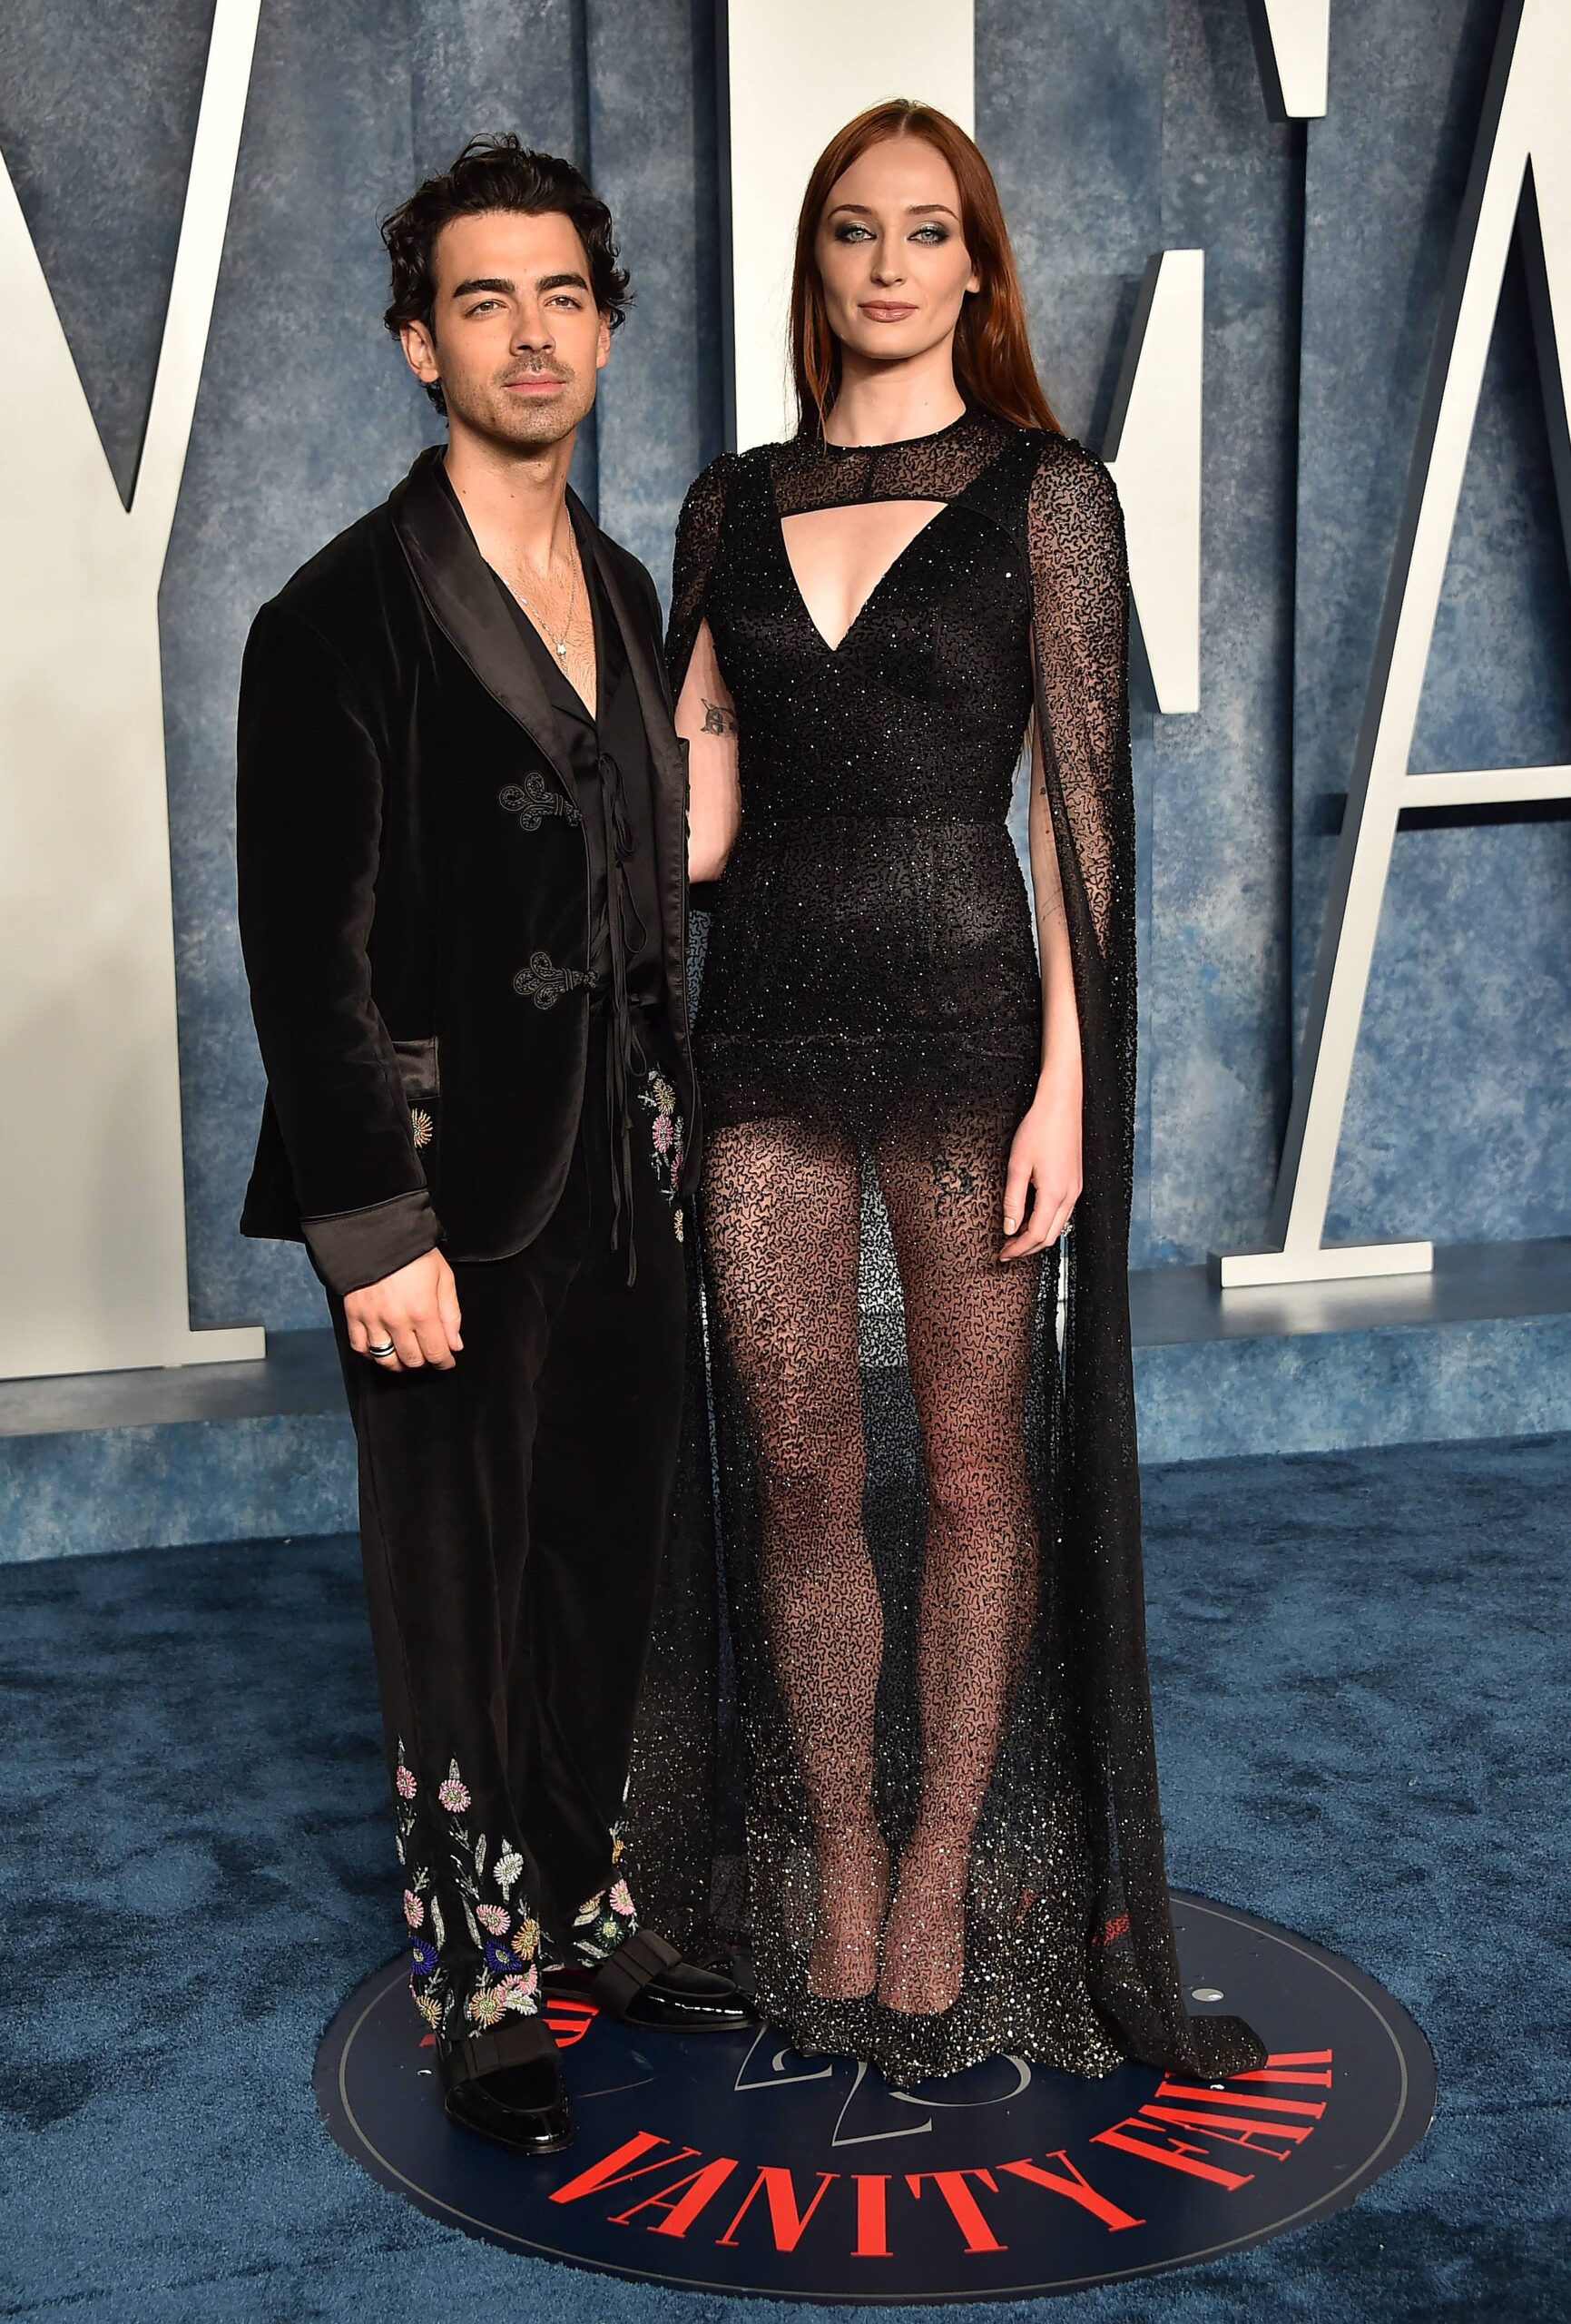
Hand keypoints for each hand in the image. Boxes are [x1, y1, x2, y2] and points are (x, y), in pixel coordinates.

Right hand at [344, 1249, 462, 1372]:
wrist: (377, 1234)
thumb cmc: (415, 1253)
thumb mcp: (443, 1277)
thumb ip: (451, 1314)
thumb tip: (455, 1345)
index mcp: (423, 1311)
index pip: (436, 1353)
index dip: (444, 1362)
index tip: (447, 1361)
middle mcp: (397, 1321)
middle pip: (411, 1360)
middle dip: (424, 1361)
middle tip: (428, 1353)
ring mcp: (372, 1320)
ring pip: (385, 1359)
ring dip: (398, 1363)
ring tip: (405, 1354)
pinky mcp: (353, 1315)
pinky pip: (360, 1347)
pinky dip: (370, 1354)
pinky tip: (380, 1348)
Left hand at [999, 1077, 1081, 1261]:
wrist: (1061, 1104)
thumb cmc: (1039, 1129)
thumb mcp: (1018, 1166)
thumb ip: (1013, 1200)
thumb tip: (1009, 1227)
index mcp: (1055, 1194)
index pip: (1036, 1236)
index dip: (1018, 1249)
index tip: (1002, 1254)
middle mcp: (1070, 1195)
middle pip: (1049, 1237)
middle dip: (1027, 1248)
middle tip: (1006, 1250)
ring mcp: (1075, 1189)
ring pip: (1057, 1226)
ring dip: (1036, 1235)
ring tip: (1015, 1236)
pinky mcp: (1075, 1181)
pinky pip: (1062, 1212)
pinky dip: (1045, 1221)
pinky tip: (1030, 1216)